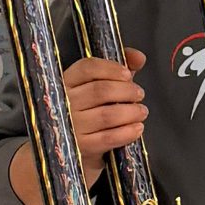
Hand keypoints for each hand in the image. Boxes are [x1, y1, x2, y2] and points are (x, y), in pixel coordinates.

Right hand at [64, 51, 146, 185]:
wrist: (73, 147)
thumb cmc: (89, 110)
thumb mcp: (99, 86)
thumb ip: (119, 67)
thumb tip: (138, 57)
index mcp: (66, 82)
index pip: (86, 68)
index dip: (111, 69)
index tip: (128, 74)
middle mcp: (64, 102)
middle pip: (100, 91)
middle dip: (127, 91)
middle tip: (139, 94)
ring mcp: (70, 126)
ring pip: (107, 115)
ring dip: (131, 112)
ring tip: (141, 111)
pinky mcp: (80, 147)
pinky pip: (108, 138)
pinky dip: (127, 132)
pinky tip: (137, 128)